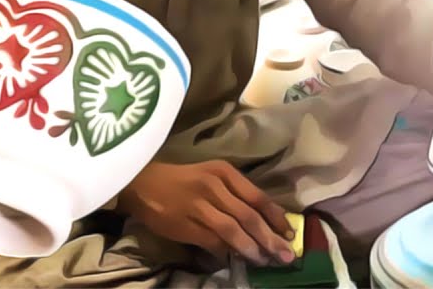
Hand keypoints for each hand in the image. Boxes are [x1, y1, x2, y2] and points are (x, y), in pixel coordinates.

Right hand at [116, 160, 294, 264]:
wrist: (142, 183)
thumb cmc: (182, 179)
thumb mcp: (211, 176)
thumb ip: (235, 195)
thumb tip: (262, 222)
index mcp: (224, 172)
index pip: (258, 197)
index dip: (276, 217)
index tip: (290, 233)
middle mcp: (214, 186)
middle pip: (249, 216)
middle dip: (271, 238)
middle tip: (287, 255)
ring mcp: (199, 206)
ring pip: (233, 231)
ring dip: (253, 249)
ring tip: (266, 261)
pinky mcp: (185, 225)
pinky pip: (213, 241)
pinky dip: (227, 252)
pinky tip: (238, 259)